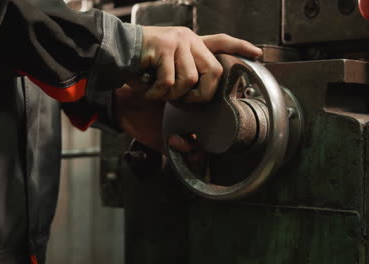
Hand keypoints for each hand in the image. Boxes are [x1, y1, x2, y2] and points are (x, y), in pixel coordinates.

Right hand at [117, 27, 261, 152]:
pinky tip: (147, 88)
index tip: (258, 54)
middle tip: (181, 100)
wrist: (110, 61)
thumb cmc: (138, 77)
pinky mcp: (163, 46)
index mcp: (191, 47)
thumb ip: (180, 113)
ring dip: (173, 94)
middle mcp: (188, 40)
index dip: (240, 48)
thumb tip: (193, 150)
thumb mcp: (163, 90)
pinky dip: (157, 92)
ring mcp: (177, 41)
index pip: (222, 42)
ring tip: (158, 91)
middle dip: (201, 95)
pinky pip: (170, 81)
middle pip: (215, 71)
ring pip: (191, 79)